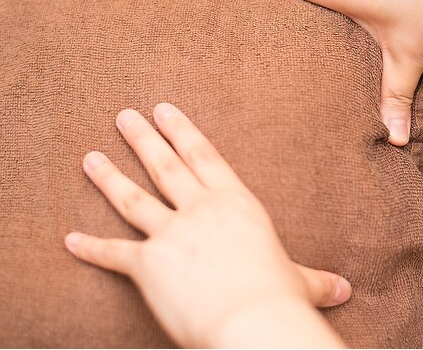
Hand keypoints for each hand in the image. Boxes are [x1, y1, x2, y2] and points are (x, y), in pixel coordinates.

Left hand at [65, 103, 348, 347]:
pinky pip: (113, 254)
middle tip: (125, 116)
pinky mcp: (148, 265)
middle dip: (144, 139)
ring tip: (92, 157)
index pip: (205, 156)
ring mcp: (172, 234)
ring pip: (134, 199)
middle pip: (165, 166)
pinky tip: (70, 239)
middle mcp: (200, 211)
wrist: (252, 320)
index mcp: (235, 204)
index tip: (165, 109)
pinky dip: (90, 248)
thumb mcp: (300, 282)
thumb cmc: (278, 297)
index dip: (183, 130)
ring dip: (110, 177)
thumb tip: (345, 291)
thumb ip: (316, 281)